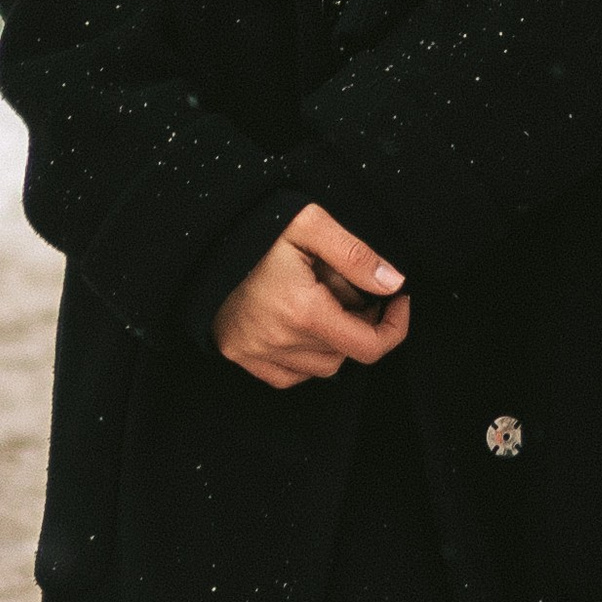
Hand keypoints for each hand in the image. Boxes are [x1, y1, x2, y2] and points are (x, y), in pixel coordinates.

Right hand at [212, 204, 410, 391]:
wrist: (202, 238)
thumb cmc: (257, 227)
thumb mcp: (311, 225)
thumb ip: (356, 255)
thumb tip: (394, 284)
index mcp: (302, 310)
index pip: (367, 345)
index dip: (394, 328)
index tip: (399, 301)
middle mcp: (279, 340)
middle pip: (346, 352)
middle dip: (360, 321)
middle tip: (352, 286)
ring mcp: (256, 353)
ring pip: (321, 368)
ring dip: (335, 341)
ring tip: (325, 300)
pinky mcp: (240, 355)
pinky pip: (289, 376)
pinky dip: (306, 358)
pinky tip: (304, 325)